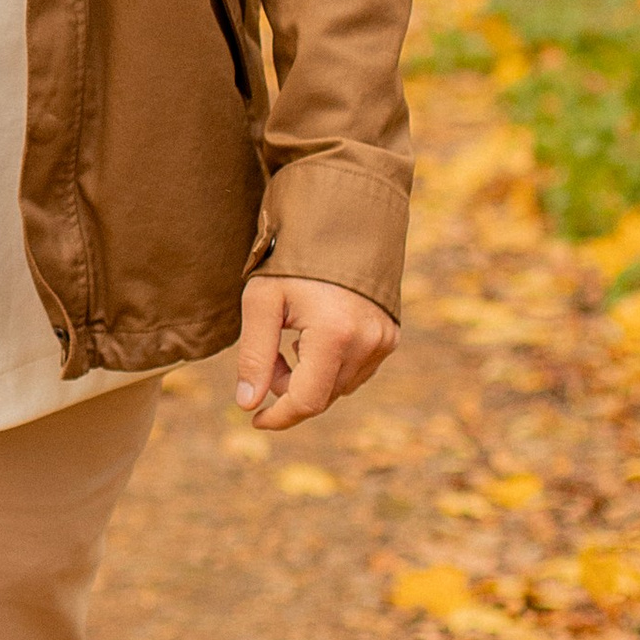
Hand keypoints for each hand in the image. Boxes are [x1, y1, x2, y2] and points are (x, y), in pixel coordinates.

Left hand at [235, 272, 397, 429]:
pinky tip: (314, 337)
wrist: (339, 220)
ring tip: (289, 340)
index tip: (255, 419)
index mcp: (335, 334)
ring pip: (339, 386)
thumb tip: (248, 403)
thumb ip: (254, 355)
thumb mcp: (262, 301)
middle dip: (290, 388)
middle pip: (322, 396)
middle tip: (268, 357)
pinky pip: (357, 371)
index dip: (279, 416)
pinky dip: (331, 366)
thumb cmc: (292, 259)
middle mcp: (368, 342)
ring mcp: (384, 340)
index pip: (306, 400)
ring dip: (310, 377)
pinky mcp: (391, 336)